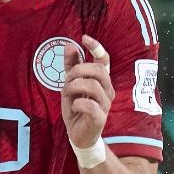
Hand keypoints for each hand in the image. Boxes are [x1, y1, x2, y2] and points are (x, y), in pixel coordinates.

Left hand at [61, 35, 112, 149]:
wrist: (78, 135)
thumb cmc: (77, 108)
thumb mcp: (70, 85)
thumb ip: (71, 66)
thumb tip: (69, 45)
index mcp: (101, 80)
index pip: (104, 60)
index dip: (97, 47)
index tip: (85, 38)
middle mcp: (107, 90)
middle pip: (98, 70)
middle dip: (77, 71)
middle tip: (66, 81)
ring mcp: (105, 104)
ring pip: (92, 85)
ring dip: (74, 87)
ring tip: (68, 95)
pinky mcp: (100, 117)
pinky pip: (88, 105)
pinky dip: (76, 104)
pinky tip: (74, 108)